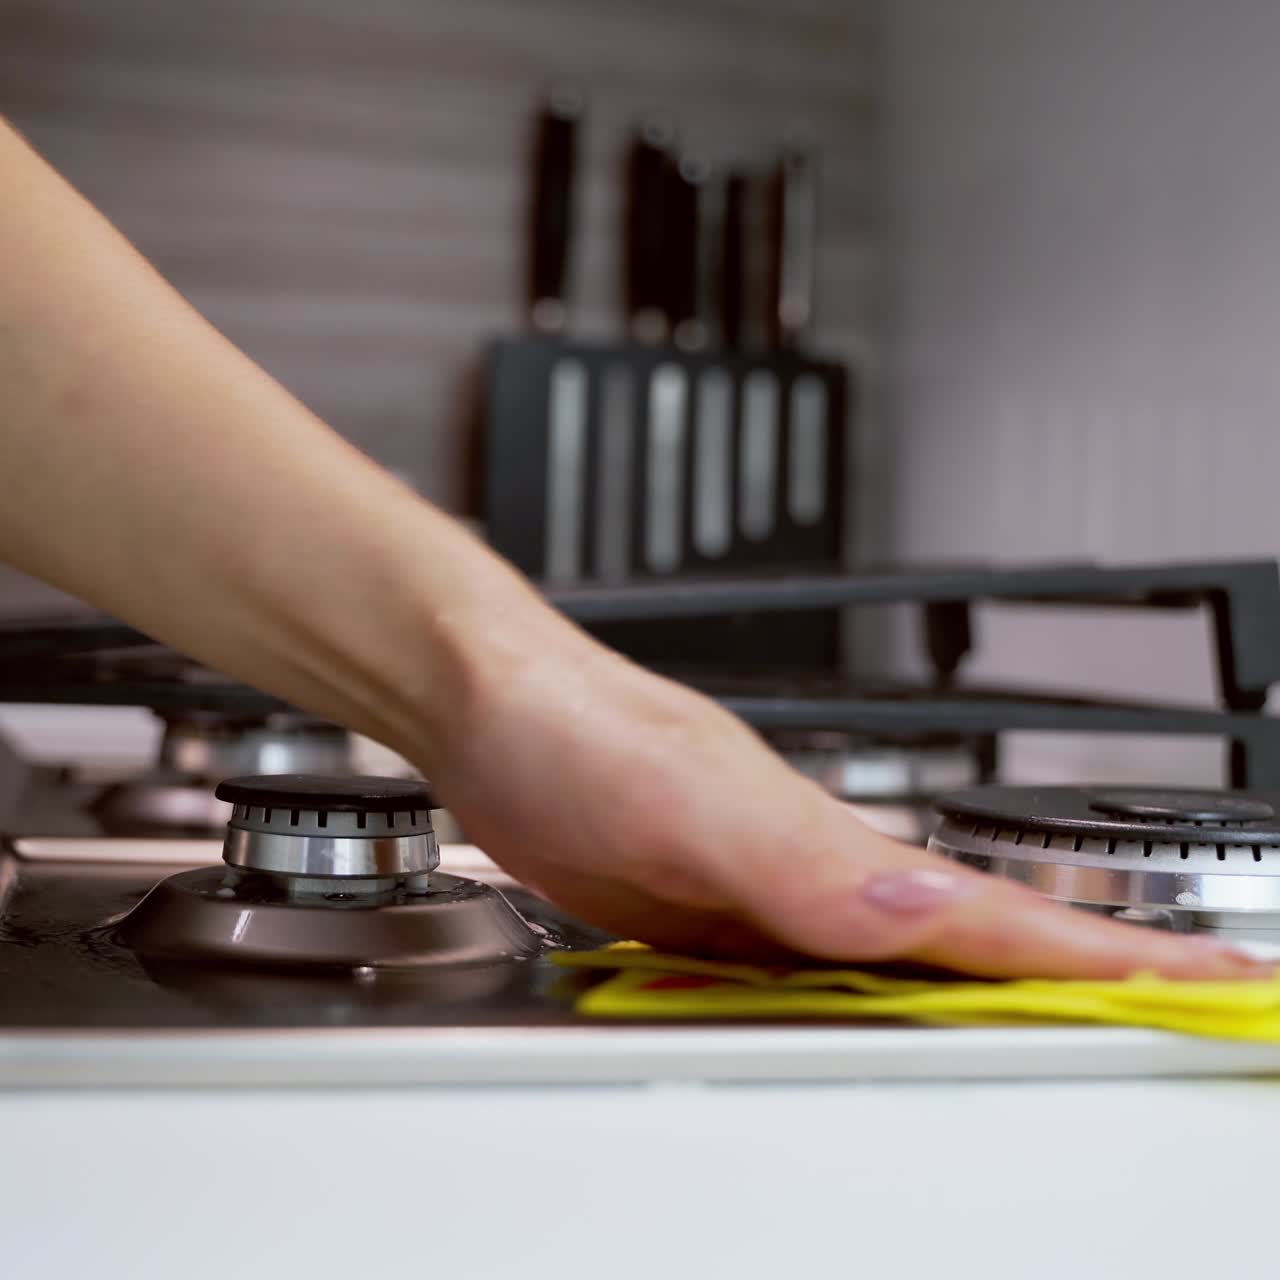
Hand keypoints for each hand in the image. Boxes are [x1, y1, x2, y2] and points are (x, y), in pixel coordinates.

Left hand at [426, 622, 1269, 980]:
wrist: (490, 712)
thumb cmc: (573, 727)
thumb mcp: (684, 799)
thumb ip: (799, 861)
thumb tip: (917, 908)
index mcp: (826, 844)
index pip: (988, 912)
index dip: (1099, 953)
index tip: (1200, 972)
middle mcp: (807, 870)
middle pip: (966, 943)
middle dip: (1075, 978)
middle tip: (1174, 993)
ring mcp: (759, 895)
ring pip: (897, 962)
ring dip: (988, 993)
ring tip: (1066, 1018)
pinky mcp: (704, 917)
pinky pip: (812, 974)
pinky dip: (875, 1000)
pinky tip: (883, 1018)